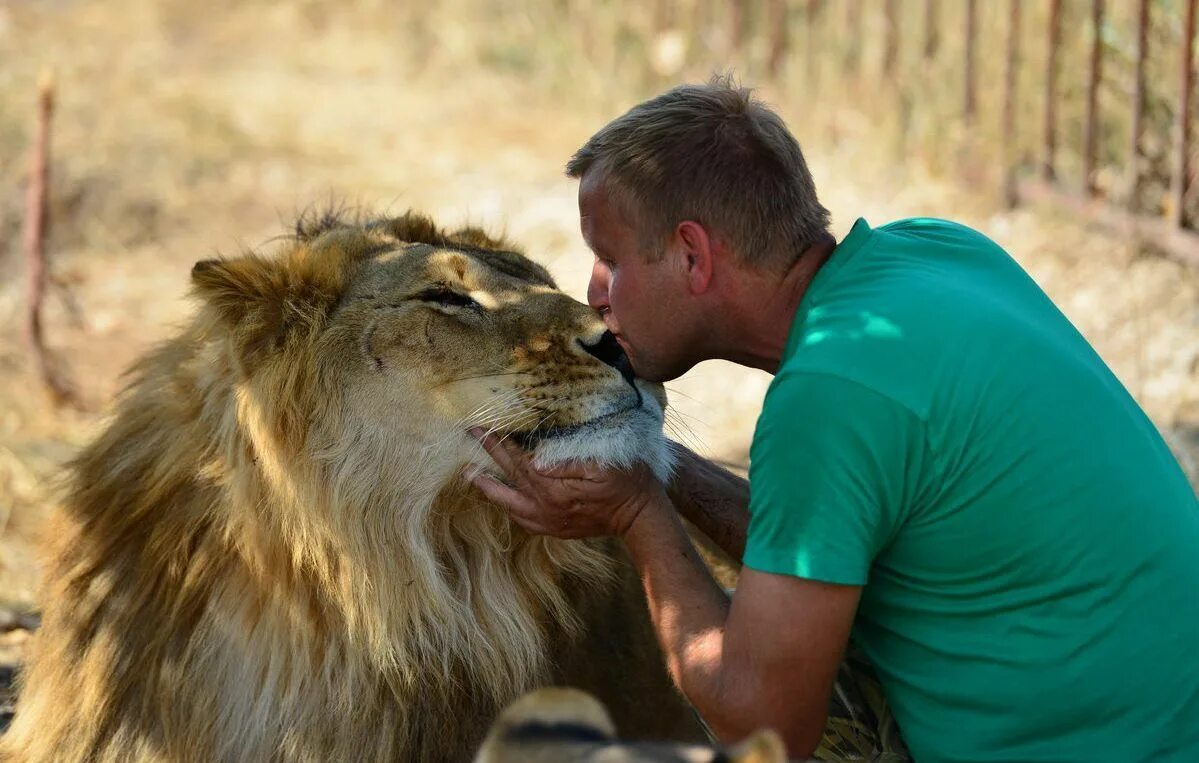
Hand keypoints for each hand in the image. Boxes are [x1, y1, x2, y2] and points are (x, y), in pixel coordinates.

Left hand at [466, 428, 666, 538]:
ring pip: (509, 503)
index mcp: (555, 490)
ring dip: (489, 487)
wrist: (639, 516)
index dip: (500, 442)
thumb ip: (567, 464)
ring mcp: (548, 522)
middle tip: (470, 436)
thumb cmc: (626, 482)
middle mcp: (545, 509)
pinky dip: (508, 507)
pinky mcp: (555, 529)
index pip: (519, 461)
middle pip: (510, 478)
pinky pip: (522, 520)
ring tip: (471, 474)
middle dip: (487, 456)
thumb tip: (535, 462)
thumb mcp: (602, 465)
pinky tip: (502, 498)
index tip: (483, 427)